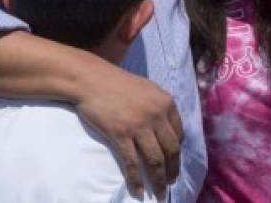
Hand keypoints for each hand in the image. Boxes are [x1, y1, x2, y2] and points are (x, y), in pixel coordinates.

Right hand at [75, 64, 181, 198]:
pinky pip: (132, 162)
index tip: (174, 162)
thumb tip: (167, 129)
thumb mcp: (147, 89)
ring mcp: (138, 125)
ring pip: (155, 160)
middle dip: (172, 170)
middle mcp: (156, 114)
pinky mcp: (120, 134)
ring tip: (159, 193)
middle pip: (171, 149)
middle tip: (171, 182)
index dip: (177, 151)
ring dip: (159, 180)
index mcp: (166, 102)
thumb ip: (159, 106)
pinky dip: (136, 179)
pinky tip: (138, 190)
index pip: (179, 133)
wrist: (92, 79)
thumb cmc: (118, 83)